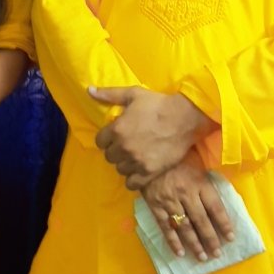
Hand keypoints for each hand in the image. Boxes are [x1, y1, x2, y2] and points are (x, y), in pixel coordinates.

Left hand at [91, 86, 214, 187]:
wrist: (184, 118)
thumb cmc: (158, 104)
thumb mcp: (132, 94)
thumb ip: (109, 94)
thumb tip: (89, 90)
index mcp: (116, 129)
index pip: (100, 142)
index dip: (107, 138)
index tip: (116, 135)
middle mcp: (123, 148)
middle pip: (109, 156)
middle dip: (116, 150)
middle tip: (127, 144)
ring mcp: (136, 162)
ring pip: (120, 169)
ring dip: (125, 163)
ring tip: (134, 156)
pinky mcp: (148, 172)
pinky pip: (131, 183)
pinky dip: (133, 178)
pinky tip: (139, 170)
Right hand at [141, 149, 234, 261]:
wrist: (147, 156)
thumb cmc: (177, 161)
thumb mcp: (197, 165)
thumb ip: (207, 183)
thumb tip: (221, 202)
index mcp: (199, 183)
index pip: (215, 207)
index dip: (224, 224)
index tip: (230, 238)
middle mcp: (186, 194)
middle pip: (201, 221)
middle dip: (211, 239)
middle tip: (217, 254)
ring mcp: (170, 201)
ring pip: (185, 227)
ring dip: (195, 244)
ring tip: (203, 257)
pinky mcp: (155, 206)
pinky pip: (165, 227)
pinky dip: (173, 241)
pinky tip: (180, 252)